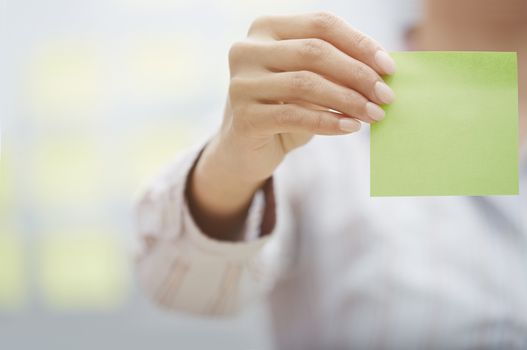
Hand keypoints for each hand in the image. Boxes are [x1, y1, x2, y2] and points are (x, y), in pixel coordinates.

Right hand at [189, 12, 395, 238]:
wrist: (245, 149)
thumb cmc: (284, 109)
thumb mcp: (310, 82)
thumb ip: (336, 70)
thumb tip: (382, 71)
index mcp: (266, 28)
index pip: (321, 24)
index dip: (359, 43)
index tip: (389, 67)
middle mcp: (247, 49)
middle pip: (314, 52)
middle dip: (357, 74)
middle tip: (385, 96)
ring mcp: (241, 83)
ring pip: (305, 83)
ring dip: (347, 100)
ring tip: (373, 115)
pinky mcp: (243, 116)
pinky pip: (295, 115)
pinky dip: (328, 121)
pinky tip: (350, 128)